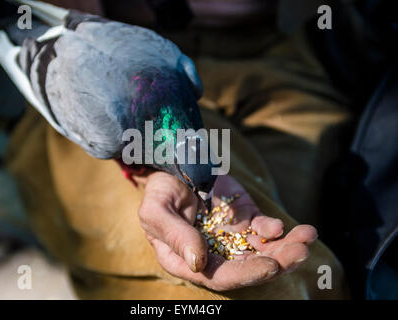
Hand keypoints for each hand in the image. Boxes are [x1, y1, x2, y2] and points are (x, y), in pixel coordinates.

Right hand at [138, 172, 317, 290]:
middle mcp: (214, 253)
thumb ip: (176, 236)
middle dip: (278, 261)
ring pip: (264, 249)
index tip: (270, 265)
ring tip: (307, 237)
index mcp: (189, 259)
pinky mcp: (243, 218)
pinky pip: (264, 228)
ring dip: (287, 247)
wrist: (171, 167)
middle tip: (301, 252)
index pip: (221, 275)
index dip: (246, 273)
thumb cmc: (158, 193)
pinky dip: (275, 228)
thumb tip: (199, 262)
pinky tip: (282, 226)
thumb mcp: (156, 212)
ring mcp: (231, 236)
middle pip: (250, 266)